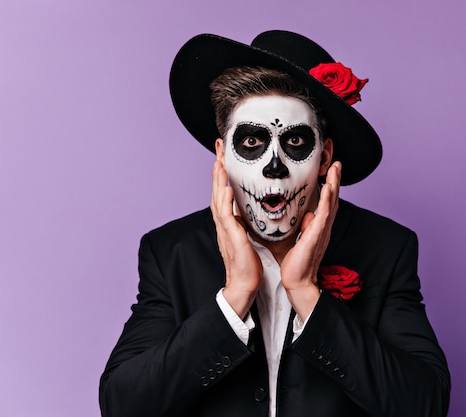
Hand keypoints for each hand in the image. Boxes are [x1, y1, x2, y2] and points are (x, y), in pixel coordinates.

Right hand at [211, 158, 262, 318]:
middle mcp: (223, 223)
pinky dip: (225, 202)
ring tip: (220, 162)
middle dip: (218, 169)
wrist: (244, 283)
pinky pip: (226, 217)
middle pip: (217, 190)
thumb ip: (243, 221)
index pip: (223, 192)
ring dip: (219, 180)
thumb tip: (243, 210)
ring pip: (218, 200)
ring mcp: (225, 230)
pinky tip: (227, 190)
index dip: (223, 173)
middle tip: (219, 149)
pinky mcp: (231, 238)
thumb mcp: (246, 235)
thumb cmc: (248, 262)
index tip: (224, 155)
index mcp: (228, 222)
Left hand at [280, 162, 340, 320]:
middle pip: (332, 198)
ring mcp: (322, 230)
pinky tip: (329, 188)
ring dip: (334, 184)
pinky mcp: (317, 235)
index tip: (330, 168)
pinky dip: (327, 200)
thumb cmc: (297, 262)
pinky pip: (323, 214)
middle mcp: (324, 226)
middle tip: (337, 161)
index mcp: (319, 226)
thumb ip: (305, 224)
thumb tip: (307, 214)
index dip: (330, 184)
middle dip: (335, 178)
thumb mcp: (300, 237)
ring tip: (336, 167)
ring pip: (330, 202)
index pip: (326, 200)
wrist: (297, 280)